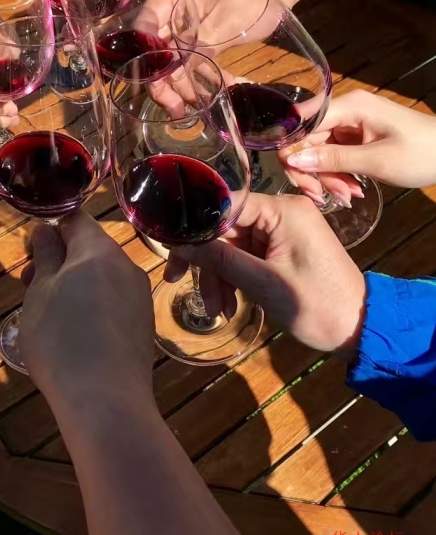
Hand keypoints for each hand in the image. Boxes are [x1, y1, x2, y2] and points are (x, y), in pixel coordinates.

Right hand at [20, 211, 154, 405]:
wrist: (106, 401)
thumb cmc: (61, 340)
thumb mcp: (40, 293)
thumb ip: (44, 257)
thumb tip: (47, 231)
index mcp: (99, 250)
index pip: (76, 219)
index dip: (51, 230)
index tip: (31, 255)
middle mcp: (126, 265)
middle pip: (89, 249)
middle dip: (59, 262)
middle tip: (30, 289)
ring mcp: (139, 296)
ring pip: (101, 277)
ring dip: (74, 285)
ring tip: (49, 316)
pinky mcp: (144, 324)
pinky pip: (114, 302)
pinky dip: (93, 307)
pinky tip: (76, 336)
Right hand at [172, 193, 364, 352]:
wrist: (362, 329)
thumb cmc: (319, 305)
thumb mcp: (264, 283)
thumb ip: (221, 259)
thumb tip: (181, 244)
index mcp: (283, 210)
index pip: (224, 204)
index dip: (195, 227)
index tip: (172, 251)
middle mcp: (282, 212)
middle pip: (225, 227)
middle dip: (206, 259)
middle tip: (177, 281)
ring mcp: (283, 230)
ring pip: (232, 244)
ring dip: (218, 274)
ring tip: (217, 309)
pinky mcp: (283, 248)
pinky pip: (246, 255)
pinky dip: (233, 277)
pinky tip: (228, 303)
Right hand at [281, 90, 435, 197]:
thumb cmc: (422, 153)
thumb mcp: (377, 160)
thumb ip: (333, 159)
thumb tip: (293, 159)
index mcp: (348, 106)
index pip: (300, 124)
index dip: (292, 150)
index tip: (301, 180)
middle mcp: (344, 110)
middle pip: (305, 139)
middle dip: (311, 170)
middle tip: (323, 196)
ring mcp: (349, 123)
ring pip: (317, 151)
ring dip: (326, 176)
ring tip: (346, 197)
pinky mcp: (354, 137)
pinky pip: (332, 155)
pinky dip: (337, 174)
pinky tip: (350, 190)